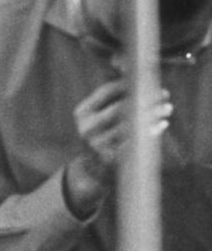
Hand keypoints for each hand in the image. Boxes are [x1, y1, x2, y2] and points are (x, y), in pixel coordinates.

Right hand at [65, 80, 171, 216]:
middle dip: (145, 99)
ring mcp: (99, 144)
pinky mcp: (113, 157)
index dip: (128, 84)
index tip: (147, 81)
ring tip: (167, 107)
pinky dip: (151, 131)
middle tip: (164, 93)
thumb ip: (111, 101)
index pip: (105, 92)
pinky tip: (162, 123)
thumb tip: (137, 80)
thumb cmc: (102, 135)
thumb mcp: (96, 117)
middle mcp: (87, 128)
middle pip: (120, 107)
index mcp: (82, 113)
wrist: (92, 170)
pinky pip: (137, 141)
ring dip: (152, 114)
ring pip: (131, 124)